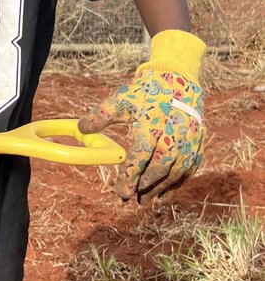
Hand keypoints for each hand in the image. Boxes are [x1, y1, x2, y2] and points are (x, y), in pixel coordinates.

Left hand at [78, 30, 204, 202]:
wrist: (178, 80)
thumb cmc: (145, 93)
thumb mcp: (121, 100)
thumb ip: (101, 115)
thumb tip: (81, 128)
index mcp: (151, 123)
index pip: (140, 155)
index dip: (130, 175)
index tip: (121, 193)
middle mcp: (173, 132)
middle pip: (160, 167)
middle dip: (146, 186)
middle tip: (132, 198)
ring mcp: (189, 138)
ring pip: (177, 170)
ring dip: (161, 188)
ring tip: (146, 200)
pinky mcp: (199, 142)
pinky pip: (190, 168)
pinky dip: (178, 183)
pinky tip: (164, 194)